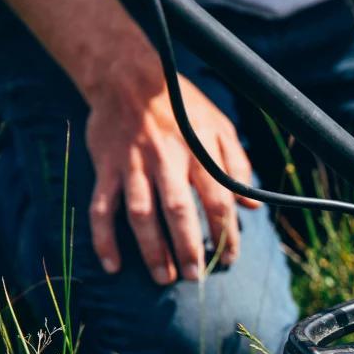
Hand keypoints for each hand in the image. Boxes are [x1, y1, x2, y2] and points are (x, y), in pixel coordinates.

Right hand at [86, 72, 256, 284]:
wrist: (127, 76)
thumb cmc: (182, 104)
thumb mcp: (220, 126)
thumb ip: (238, 164)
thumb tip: (252, 205)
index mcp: (199, 152)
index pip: (218, 201)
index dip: (226, 233)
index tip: (229, 257)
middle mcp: (166, 160)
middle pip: (179, 211)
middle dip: (188, 248)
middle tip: (195, 277)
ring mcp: (132, 165)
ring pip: (140, 214)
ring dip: (151, 249)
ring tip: (163, 277)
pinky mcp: (106, 167)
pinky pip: (101, 207)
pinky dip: (104, 238)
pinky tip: (113, 264)